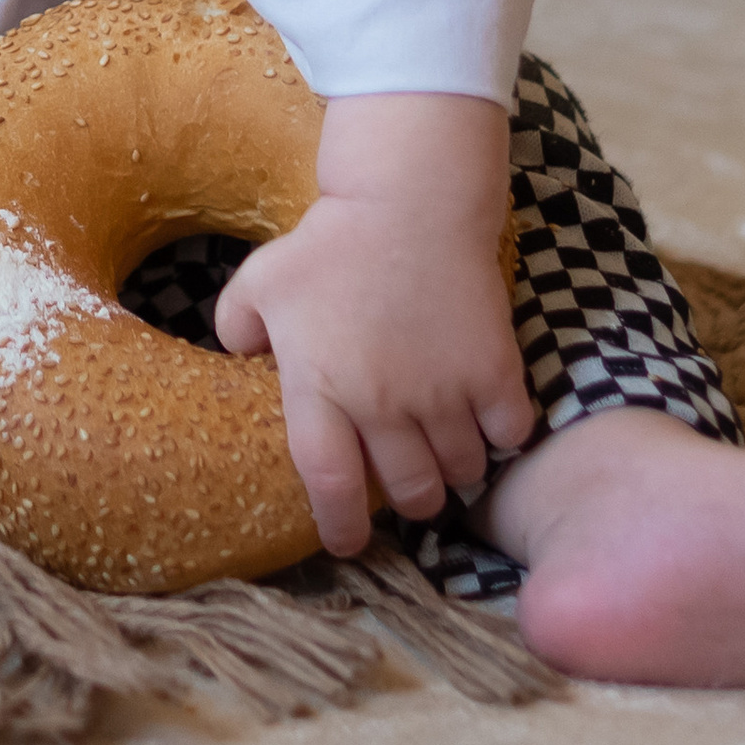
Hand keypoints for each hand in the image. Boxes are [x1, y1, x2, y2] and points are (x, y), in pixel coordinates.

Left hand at [212, 92, 535, 556]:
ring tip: (444, 448)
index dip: (338, 526)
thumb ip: (235, 327)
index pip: (329, 484)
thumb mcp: (259, 281)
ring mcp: (442, 391)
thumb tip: (237, 362)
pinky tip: (485, 418)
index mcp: (320, 387)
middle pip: (408, 492)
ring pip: (461, 472)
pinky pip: (509, 436)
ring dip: (455, 471)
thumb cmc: (328, 243)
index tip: (345, 542)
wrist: (407, 202)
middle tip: (406, 480)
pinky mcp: (494, 373)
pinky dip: (501, 436)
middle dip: (408, 500)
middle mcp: (381, 402)